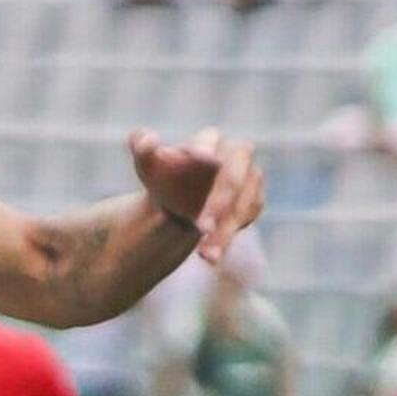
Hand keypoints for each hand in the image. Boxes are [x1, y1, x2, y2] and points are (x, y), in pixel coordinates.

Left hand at [127, 126, 266, 264]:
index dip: (206, 149)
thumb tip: (146, 140)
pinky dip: (228, 239)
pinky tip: (211, 256)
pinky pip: (245, 220)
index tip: (203, 159)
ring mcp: (250, 178)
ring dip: (224, 231)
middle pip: (233, 178)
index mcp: (210, 139)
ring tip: (204, 255)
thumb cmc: (164, 177)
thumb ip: (142, 147)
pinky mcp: (254, 201)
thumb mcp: (148, 164)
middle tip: (199, 228)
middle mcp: (237, 154)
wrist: (178, 201)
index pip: (211, 140)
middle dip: (218, 204)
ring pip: (242, 205)